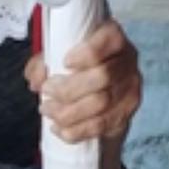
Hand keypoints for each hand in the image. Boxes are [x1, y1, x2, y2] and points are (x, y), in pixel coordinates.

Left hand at [27, 19, 141, 146]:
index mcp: (114, 38)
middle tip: (47, 91)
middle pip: (103, 76)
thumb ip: (43, 62)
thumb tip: (37, 80)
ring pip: (102, 104)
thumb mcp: (56, 54)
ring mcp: (130, 89)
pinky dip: (77, 131)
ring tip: (48, 110)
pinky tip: (60, 128)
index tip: (65, 62)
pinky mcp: (126, 113)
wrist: (97, 85)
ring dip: (69, 112)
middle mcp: (128, 61)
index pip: (109, 41)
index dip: (87, 54)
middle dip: (69, 89)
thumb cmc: (75, 64)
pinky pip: (102, 126)